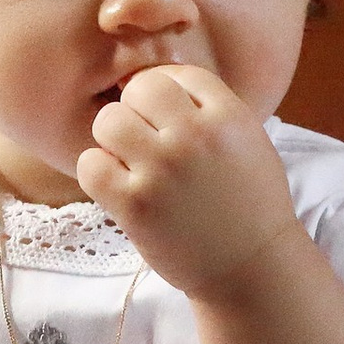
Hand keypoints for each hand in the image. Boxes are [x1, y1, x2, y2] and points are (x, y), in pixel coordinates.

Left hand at [77, 65, 300, 295]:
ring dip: (113, 142)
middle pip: (139, 90)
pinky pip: (90, 164)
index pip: (176, 74)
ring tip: (130, 165)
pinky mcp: (136, 205)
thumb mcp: (248, 142)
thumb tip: (151, 78)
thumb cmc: (249, 205)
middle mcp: (196, 137)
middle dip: (137, 113)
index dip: (165, 95)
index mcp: (228, 117)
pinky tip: (117, 187)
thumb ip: (210, 108)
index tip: (167, 122)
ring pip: (108, 121)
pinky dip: (97, 173)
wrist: (253, 269)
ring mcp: (163, 170)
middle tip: (145, 144)